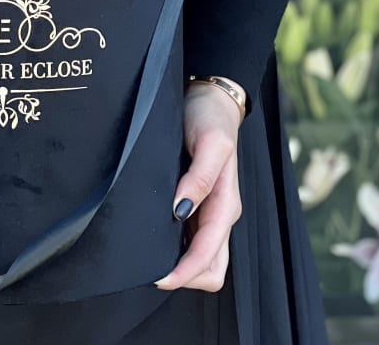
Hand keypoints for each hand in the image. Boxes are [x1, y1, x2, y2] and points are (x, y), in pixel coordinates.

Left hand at [155, 82, 242, 291]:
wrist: (211, 100)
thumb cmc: (211, 118)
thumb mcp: (210, 142)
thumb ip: (199, 178)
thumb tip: (180, 210)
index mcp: (226, 204)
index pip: (209, 254)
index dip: (186, 272)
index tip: (159, 277)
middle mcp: (221, 213)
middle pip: (211, 267)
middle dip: (186, 276)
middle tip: (151, 271)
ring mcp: (211, 211)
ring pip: (204, 258)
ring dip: (182, 265)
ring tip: (151, 257)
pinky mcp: (200, 204)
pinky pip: (193, 240)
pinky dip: (179, 250)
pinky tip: (158, 239)